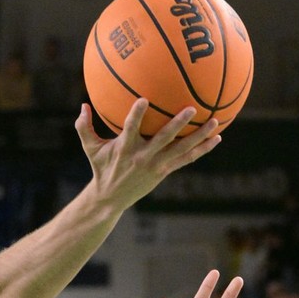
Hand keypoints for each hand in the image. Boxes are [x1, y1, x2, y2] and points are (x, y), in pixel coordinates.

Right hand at [76, 98, 220, 212]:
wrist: (111, 198)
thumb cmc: (101, 167)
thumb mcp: (90, 148)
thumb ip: (84, 127)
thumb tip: (82, 106)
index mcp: (125, 148)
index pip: (131, 128)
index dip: (137, 114)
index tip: (144, 99)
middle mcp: (143, 156)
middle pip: (164, 138)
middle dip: (179, 124)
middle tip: (192, 109)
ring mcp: (157, 165)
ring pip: (182, 149)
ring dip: (199, 136)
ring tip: (215, 122)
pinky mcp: (165, 171)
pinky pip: (187, 159)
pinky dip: (202, 149)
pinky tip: (216, 139)